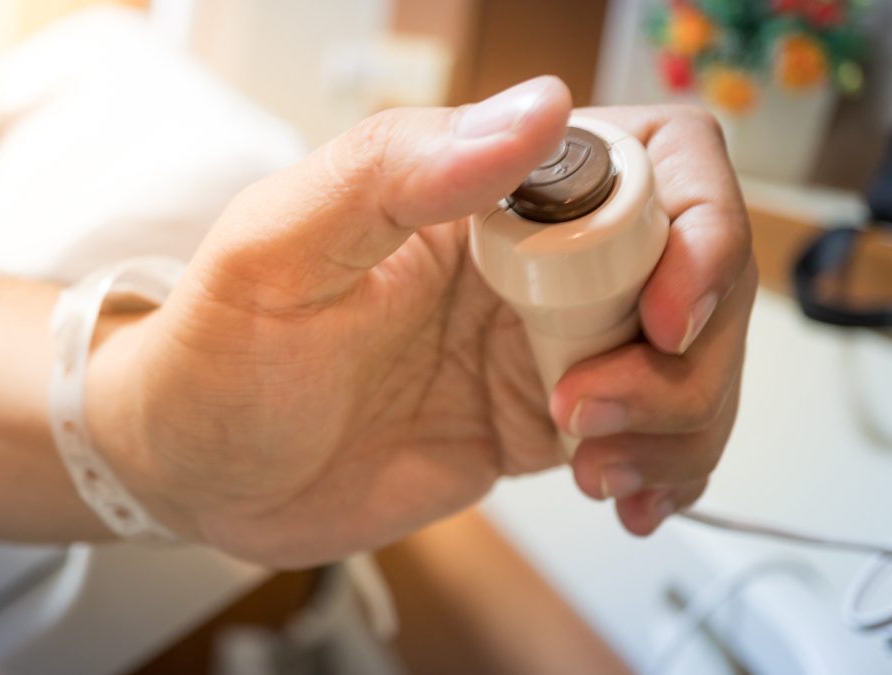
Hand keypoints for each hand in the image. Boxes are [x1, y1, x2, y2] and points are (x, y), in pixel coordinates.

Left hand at [89, 77, 755, 566]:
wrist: (195, 471)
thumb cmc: (216, 352)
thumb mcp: (279, 248)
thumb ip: (397, 169)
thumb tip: (538, 106)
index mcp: (479, 192)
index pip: (651, 160)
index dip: (696, 227)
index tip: (662, 315)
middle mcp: (528, 259)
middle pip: (695, 266)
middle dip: (689, 353)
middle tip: (589, 413)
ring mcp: (539, 343)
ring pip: (687, 358)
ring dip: (679, 420)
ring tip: (595, 467)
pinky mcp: (537, 421)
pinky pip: (648, 432)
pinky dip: (666, 467)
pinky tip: (623, 496)